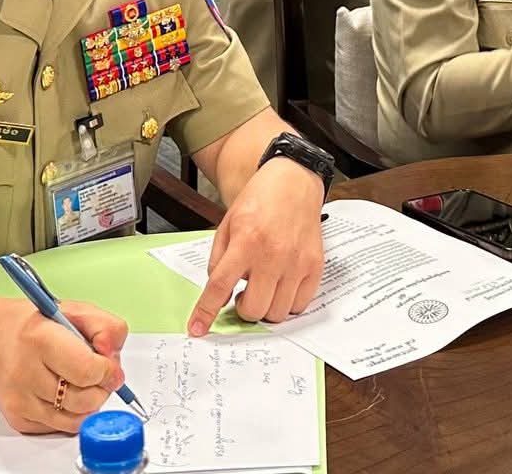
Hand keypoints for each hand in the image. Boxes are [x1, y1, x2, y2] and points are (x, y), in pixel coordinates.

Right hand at [0, 294, 126, 433]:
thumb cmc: (29, 325)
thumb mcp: (72, 310)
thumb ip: (106, 327)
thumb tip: (113, 359)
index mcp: (39, 338)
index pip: (87, 371)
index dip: (107, 369)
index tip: (108, 363)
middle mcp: (25, 372)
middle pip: (86, 400)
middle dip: (100, 386)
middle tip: (94, 371)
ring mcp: (19, 400)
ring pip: (77, 419)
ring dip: (88, 401)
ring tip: (77, 379)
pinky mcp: (18, 419)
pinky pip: (62, 427)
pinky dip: (70, 412)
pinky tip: (59, 390)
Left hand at [187, 157, 324, 335]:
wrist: (293, 182)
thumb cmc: (259, 202)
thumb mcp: (227, 225)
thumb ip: (218, 260)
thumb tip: (217, 295)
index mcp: (246, 241)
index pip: (220, 286)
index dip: (206, 312)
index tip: (197, 328)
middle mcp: (273, 254)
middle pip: (253, 308)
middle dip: (243, 309)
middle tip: (243, 294)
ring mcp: (297, 262)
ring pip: (277, 313)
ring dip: (266, 307)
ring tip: (263, 287)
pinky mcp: (315, 266)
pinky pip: (300, 305)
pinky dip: (287, 303)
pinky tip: (281, 286)